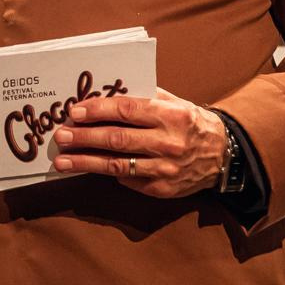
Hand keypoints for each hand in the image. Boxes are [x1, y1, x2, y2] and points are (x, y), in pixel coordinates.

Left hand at [51, 88, 229, 197]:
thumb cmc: (190, 122)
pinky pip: (130, 182)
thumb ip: (144, 97)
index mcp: (171, 115)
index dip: (98, 111)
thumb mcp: (174, 102)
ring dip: (86, 163)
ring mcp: (166, 169)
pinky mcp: (163, 189)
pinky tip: (89, 170)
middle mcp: (168, 142)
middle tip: (61, 136)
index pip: (127, 110)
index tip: (75, 112)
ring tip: (63, 160)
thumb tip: (105, 94)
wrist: (222, 154)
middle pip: (118, 139)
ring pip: (119, 166)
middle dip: (85, 137)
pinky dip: (109, 174)